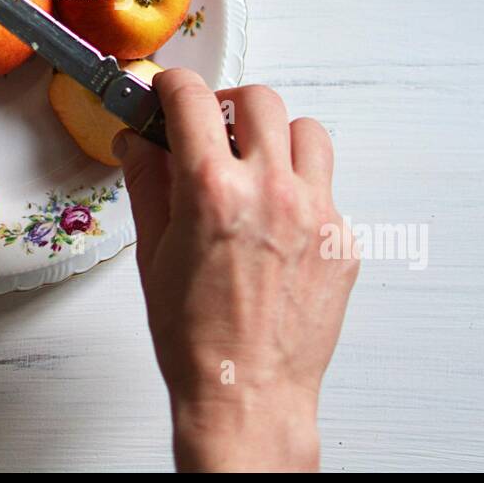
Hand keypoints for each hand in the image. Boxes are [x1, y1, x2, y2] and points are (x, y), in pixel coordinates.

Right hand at [113, 68, 357, 471]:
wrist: (247, 396)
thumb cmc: (196, 340)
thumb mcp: (152, 254)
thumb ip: (148, 184)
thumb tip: (139, 143)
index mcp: (212, 190)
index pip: (192, 98)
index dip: (172, 86)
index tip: (167, 92)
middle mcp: (271, 191)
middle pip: (259, 99)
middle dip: (228, 104)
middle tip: (211, 129)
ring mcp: (316, 213)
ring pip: (307, 132)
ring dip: (276, 137)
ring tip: (255, 166)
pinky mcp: (343, 239)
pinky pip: (326, 187)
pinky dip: (300, 189)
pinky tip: (276, 224)